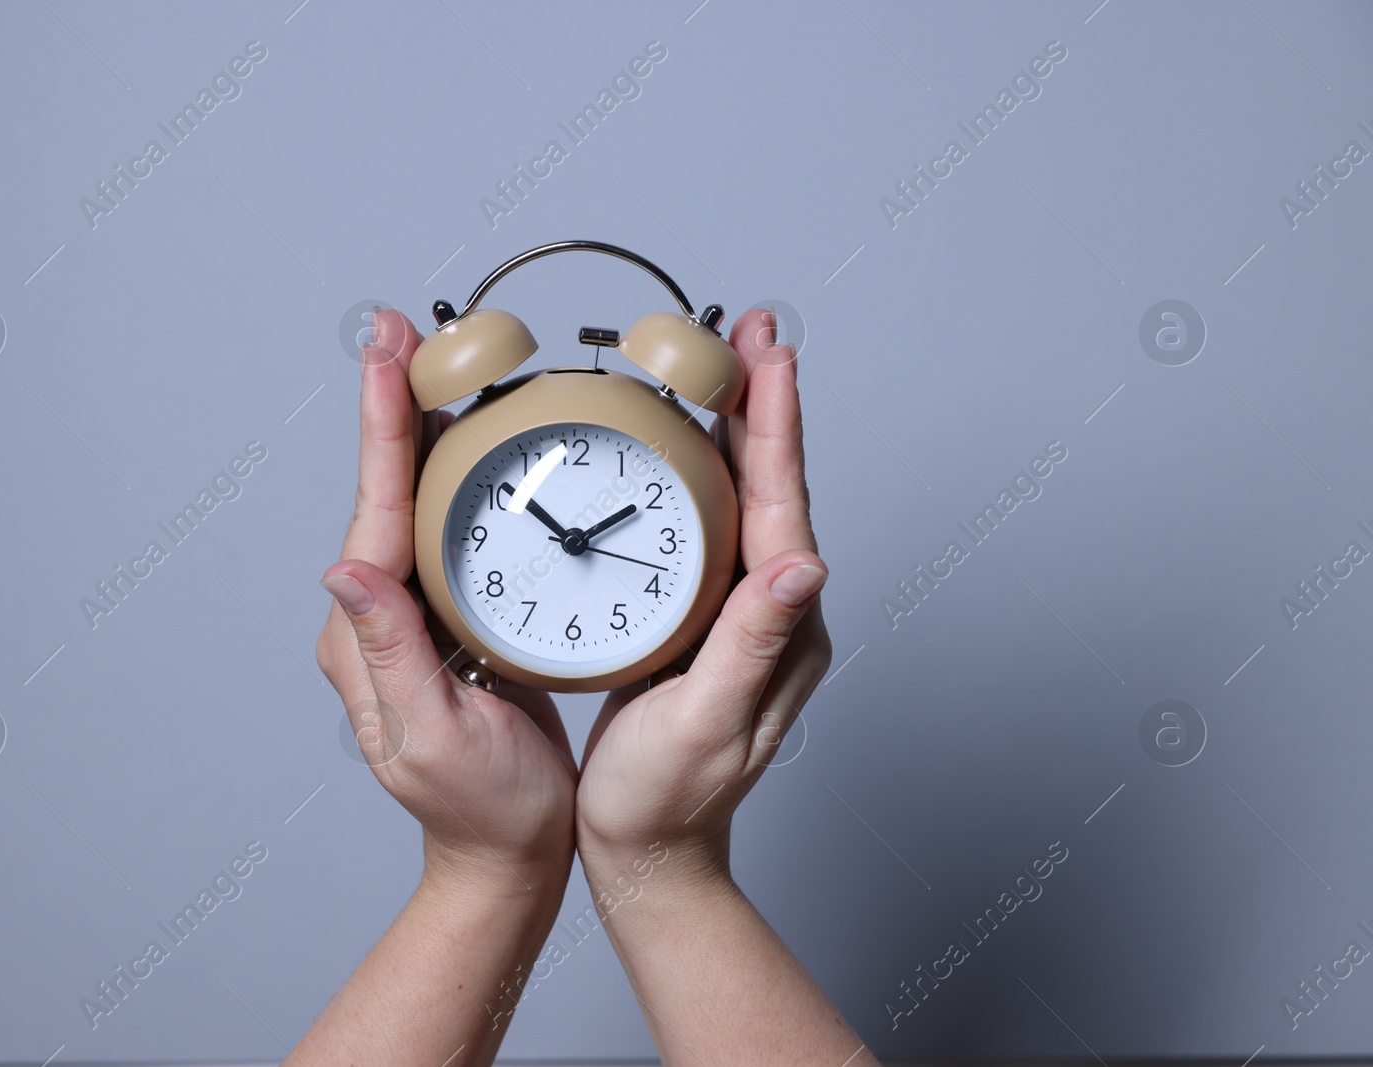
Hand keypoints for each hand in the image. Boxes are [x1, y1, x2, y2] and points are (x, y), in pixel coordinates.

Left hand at [316, 309, 578, 895]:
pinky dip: (459, 472)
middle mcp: (380, 615)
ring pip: (417, 501)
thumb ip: (390, 654)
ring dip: (422, 426)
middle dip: (392, 403)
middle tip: (394, 328)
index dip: (383, 429)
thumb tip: (342, 570)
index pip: (375, 513)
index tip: (383, 355)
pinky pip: (450, 529)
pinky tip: (476, 436)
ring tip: (428, 356)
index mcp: (368, 637)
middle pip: (389, 490)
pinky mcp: (451, 616)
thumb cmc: (483, 809)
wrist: (510, 851)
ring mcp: (415, 613)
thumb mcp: (435, 737)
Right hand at [575, 307, 831, 883]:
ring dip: (737, 427)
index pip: (783, 505)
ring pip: (743, 500)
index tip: (770, 351)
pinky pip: (711, 529)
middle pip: (770, 486)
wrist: (646, 849)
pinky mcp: (709, 620)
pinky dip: (700, 474)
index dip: (774, 423)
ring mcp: (744, 614)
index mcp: (782, 627)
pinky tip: (677, 448)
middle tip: (753, 327)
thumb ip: (752, 647)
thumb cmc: (666, 801)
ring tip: (723, 361)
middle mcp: (776, 612)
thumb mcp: (706, 725)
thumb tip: (805, 566)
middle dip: (763, 400)